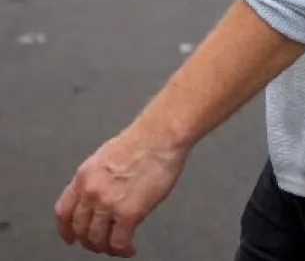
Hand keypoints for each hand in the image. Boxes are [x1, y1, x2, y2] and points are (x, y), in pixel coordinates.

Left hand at [54, 123, 187, 255]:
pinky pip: (118, 242)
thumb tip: (99, 195)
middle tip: (101, 243)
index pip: (64, 211)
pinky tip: (130, 247)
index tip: (70, 237)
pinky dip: (123, 250)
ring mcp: (108, 203)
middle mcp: (92, 190)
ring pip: (97, 239)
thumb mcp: (107, 156)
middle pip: (80, 229)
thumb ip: (98, 178)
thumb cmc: (142, 140)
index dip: (66, 230)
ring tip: (118, 246)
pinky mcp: (129, 212)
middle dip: (90, 240)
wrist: (161, 134)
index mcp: (85, 175)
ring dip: (107, 247)